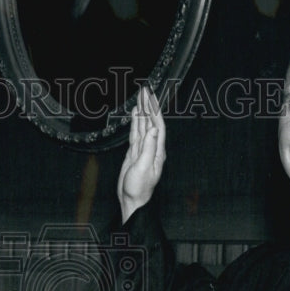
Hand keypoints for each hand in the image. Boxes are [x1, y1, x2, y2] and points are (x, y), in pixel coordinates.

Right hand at [117, 86, 165, 223]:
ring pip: (143, 126)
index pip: (158, 125)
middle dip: (149, 106)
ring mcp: (143, 150)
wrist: (131, 200)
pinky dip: (136, 122)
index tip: (150, 97)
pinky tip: (135, 114)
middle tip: (145, 90)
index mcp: (157, 151)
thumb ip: (148, 148)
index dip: (155, 110)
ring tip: (141, 97)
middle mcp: (152, 148)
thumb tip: (153, 130)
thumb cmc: (139, 189)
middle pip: (151, 122)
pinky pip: (136, 133)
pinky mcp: (134, 153)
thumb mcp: (143, 168)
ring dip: (142, 111)